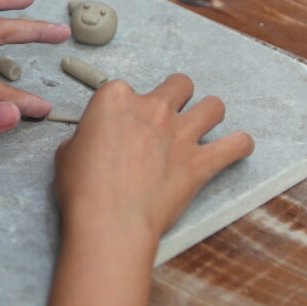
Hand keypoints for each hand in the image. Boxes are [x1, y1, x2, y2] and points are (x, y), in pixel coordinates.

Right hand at [55, 73, 252, 239]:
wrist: (109, 220)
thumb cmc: (83, 189)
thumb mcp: (68, 153)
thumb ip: (88, 137)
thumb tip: (95, 142)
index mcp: (115, 99)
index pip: (124, 89)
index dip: (124, 109)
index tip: (122, 126)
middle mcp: (153, 108)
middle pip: (179, 85)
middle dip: (177, 97)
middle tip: (168, 118)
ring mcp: (181, 133)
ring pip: (214, 106)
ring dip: (210, 115)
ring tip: (203, 129)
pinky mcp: (200, 162)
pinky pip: (236, 145)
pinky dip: (239, 146)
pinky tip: (235, 149)